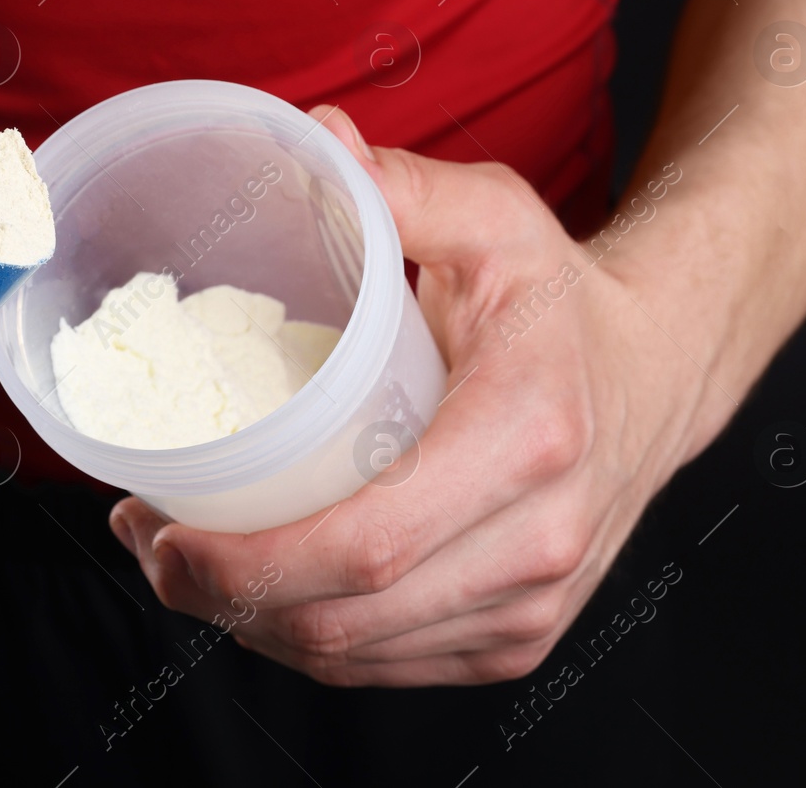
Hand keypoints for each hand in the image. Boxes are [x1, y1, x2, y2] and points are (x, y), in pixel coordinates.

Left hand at [111, 106, 729, 685]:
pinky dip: (303, 641)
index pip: (363, 545)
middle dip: (218, 596)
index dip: (243, 562)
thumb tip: (312, 138)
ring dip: (248, 624)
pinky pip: (386, 667)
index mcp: (525, 440)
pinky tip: (255, 595)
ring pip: (354, 654)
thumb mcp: (498, 219)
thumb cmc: (564, 298)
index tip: (158, 527)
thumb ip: (404, 187)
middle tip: (147, 541)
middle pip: (343, 617)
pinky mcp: (518, 636)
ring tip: (181, 562)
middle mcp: (537, 542)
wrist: (659, 373)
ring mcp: (531, 604)